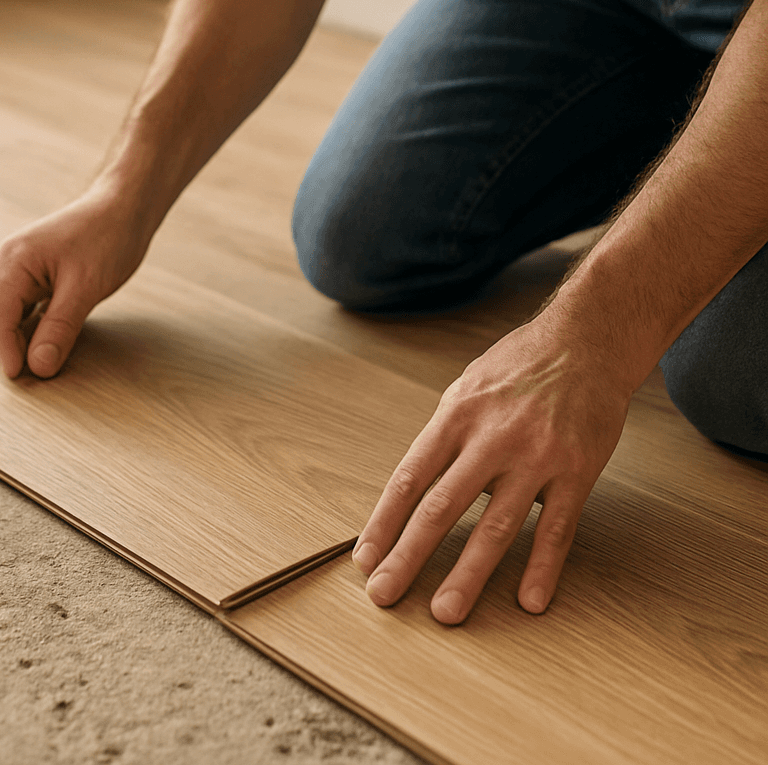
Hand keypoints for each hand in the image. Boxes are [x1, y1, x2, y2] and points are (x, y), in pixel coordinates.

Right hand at [0, 185, 150, 378]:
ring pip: (2, 312)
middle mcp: (8, 263)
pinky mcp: (36, 272)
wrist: (126, 207)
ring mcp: (20, 266)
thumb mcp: (85, 288)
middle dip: (6, 346)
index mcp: (13, 263)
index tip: (23, 379)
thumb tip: (38, 367)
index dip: (6, 354)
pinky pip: (20, 305)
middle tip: (36, 369)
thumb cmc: (108, 237)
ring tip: (45, 354)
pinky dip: (28, 324)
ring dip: (16, 336)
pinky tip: (51, 335)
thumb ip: (59, 328)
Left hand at [351, 316, 633, 623]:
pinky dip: (542, 567)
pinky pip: (556, 528)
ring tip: (446, 612)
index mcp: (456, 416)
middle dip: (409, 556)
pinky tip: (529, 600)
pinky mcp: (577, 471)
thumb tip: (418, 487)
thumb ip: (444, 437)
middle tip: (385, 595)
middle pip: (442, 507)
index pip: (410, 478)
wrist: (587, 341)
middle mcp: (491, 437)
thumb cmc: (519, 366)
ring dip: (468, 574)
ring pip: (496, 525)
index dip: (384, 522)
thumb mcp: (466, 388)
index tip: (366, 559)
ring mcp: (536, 457)